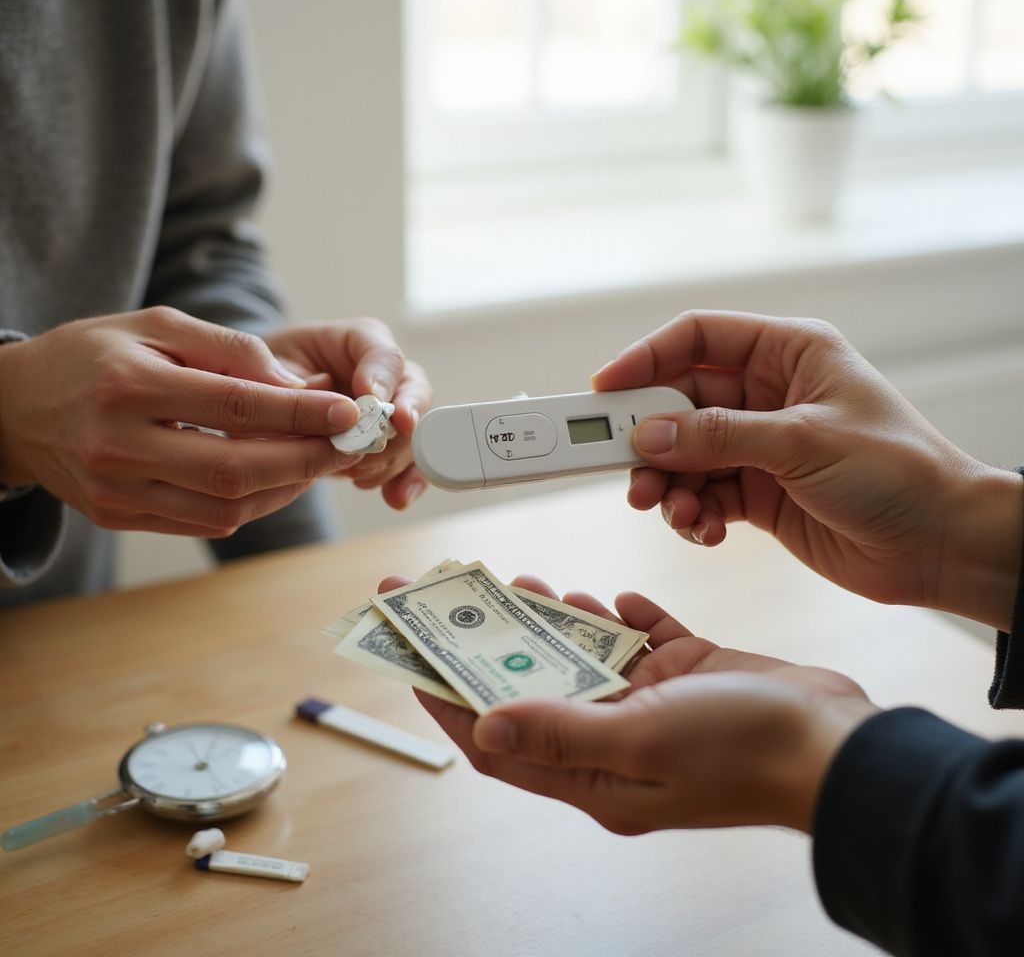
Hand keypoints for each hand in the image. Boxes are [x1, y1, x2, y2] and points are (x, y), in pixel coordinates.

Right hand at [0, 307, 363, 535]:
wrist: (14, 405)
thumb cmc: (95, 355)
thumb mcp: (158, 328)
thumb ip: (231, 351)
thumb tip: (301, 391)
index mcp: (129, 385)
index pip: (236, 407)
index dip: (301, 414)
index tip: (350, 412)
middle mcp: (117, 445)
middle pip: (236, 469)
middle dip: (305, 460)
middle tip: (347, 445)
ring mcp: (114, 489)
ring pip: (226, 507)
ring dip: (285, 489)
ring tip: (316, 461)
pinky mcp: (117, 516)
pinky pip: (203, 522)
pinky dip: (251, 505)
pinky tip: (275, 480)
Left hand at [265, 319, 431, 509]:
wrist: (265, 402)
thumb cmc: (266, 374)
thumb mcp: (264, 367)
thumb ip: (284, 378)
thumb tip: (312, 393)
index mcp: (360, 342)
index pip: (384, 355)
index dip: (383, 379)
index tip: (372, 401)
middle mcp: (387, 374)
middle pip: (415, 394)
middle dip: (398, 424)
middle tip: (373, 442)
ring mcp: (394, 411)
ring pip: (413, 433)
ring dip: (388, 458)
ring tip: (352, 473)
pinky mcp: (391, 445)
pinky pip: (413, 464)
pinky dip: (407, 482)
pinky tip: (395, 498)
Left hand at [392, 574, 874, 834]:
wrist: (842, 743)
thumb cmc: (746, 752)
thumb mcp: (643, 742)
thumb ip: (562, 732)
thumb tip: (484, 730)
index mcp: (597, 774)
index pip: (499, 740)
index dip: (448, 698)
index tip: (411, 655)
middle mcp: (619, 741)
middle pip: (538, 687)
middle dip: (497, 643)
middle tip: (462, 595)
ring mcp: (656, 707)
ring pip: (588, 657)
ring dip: (557, 621)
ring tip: (528, 584)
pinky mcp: (691, 676)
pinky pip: (644, 639)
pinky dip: (626, 617)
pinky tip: (618, 598)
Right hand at [593, 311, 1022, 628]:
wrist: (942, 546)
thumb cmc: (899, 472)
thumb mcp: (803, 442)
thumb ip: (719, 437)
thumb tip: (649, 436)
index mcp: (787, 353)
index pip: (698, 338)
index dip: (646, 357)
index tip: (606, 387)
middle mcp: (767, 395)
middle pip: (679, 402)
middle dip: (649, 437)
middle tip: (622, 467)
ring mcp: (759, 445)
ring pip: (683, 454)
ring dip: (668, 483)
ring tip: (670, 509)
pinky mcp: (757, 491)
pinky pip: (703, 495)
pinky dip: (693, 514)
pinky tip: (706, 529)